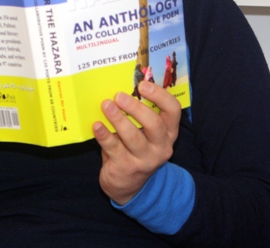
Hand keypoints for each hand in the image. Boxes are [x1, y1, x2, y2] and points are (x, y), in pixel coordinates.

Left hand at [92, 81, 180, 204]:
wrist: (127, 186)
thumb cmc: (132, 149)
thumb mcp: (142, 133)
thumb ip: (136, 115)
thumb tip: (118, 88)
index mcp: (168, 133)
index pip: (173, 111)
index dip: (160, 95)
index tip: (142, 84)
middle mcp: (161, 147)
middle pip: (154, 125)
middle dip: (136, 108)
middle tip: (118, 96)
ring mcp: (145, 160)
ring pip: (133, 137)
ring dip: (118, 119)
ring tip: (106, 105)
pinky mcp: (126, 168)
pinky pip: (114, 149)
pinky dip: (104, 135)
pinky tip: (97, 125)